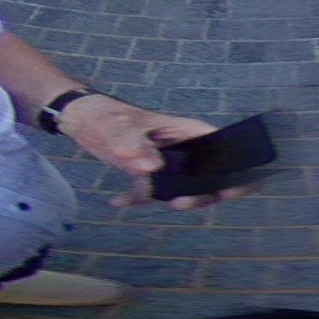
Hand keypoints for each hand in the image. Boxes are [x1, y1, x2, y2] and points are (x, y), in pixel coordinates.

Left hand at [55, 96, 248, 210]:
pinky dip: (136, 200)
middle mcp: (182, 148)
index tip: (228, 190)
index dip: (236, 169)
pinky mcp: (147, 174)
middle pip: (209, 174)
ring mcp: (166, 163)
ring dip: (176, 200)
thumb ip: (134, 144)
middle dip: (204, 193)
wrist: (83, 118)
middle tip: (182, 203)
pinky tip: (117, 201)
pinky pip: (150, 193)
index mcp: (187, 131)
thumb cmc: (106, 114)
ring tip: (160, 201)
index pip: (223, 148)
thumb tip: (153, 169)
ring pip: (184, 188)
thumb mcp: (119, 126)